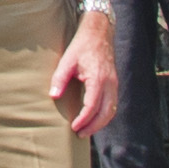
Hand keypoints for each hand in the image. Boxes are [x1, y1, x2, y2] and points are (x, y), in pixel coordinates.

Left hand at [49, 11, 117, 136]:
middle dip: (93, 126)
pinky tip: (94, 118)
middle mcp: (109, 83)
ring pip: (112, 110)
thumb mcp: (67, 60)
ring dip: (100, 123)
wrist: (99, 33)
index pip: (92, 106)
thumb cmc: (81, 45)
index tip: (74, 127)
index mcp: (98, 79)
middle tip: (80, 134)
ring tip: (86, 130)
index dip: (83, 119)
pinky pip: (112, 104)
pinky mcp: (114, 83)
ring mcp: (114, 84)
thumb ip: (60, 78)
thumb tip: (54, 95)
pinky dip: (105, 115)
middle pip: (106, 113)